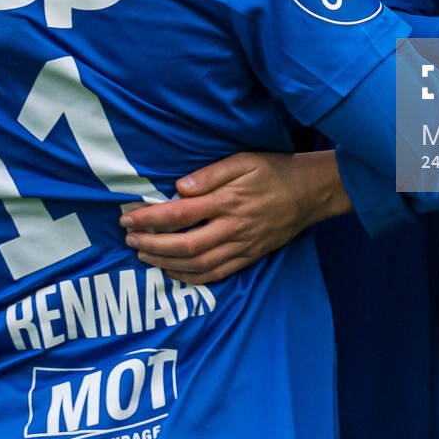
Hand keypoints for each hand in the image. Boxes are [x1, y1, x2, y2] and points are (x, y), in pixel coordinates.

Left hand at [117, 151, 347, 283]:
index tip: (128, 219)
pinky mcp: (249, 257)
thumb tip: (179, 188)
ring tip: (144, 257)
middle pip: (184, 245)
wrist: (309, 193)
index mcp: (227, 201)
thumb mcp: (243, 161)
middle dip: (152, 245)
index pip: (179, 214)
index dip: (150, 219)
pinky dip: (192, 278)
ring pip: (198, 265)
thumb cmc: (273, 171)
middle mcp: (232, 228)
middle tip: (130, 241)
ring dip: (166, 264)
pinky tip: (173, 272)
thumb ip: (210, 174)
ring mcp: (241, 246)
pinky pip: (216, 274)